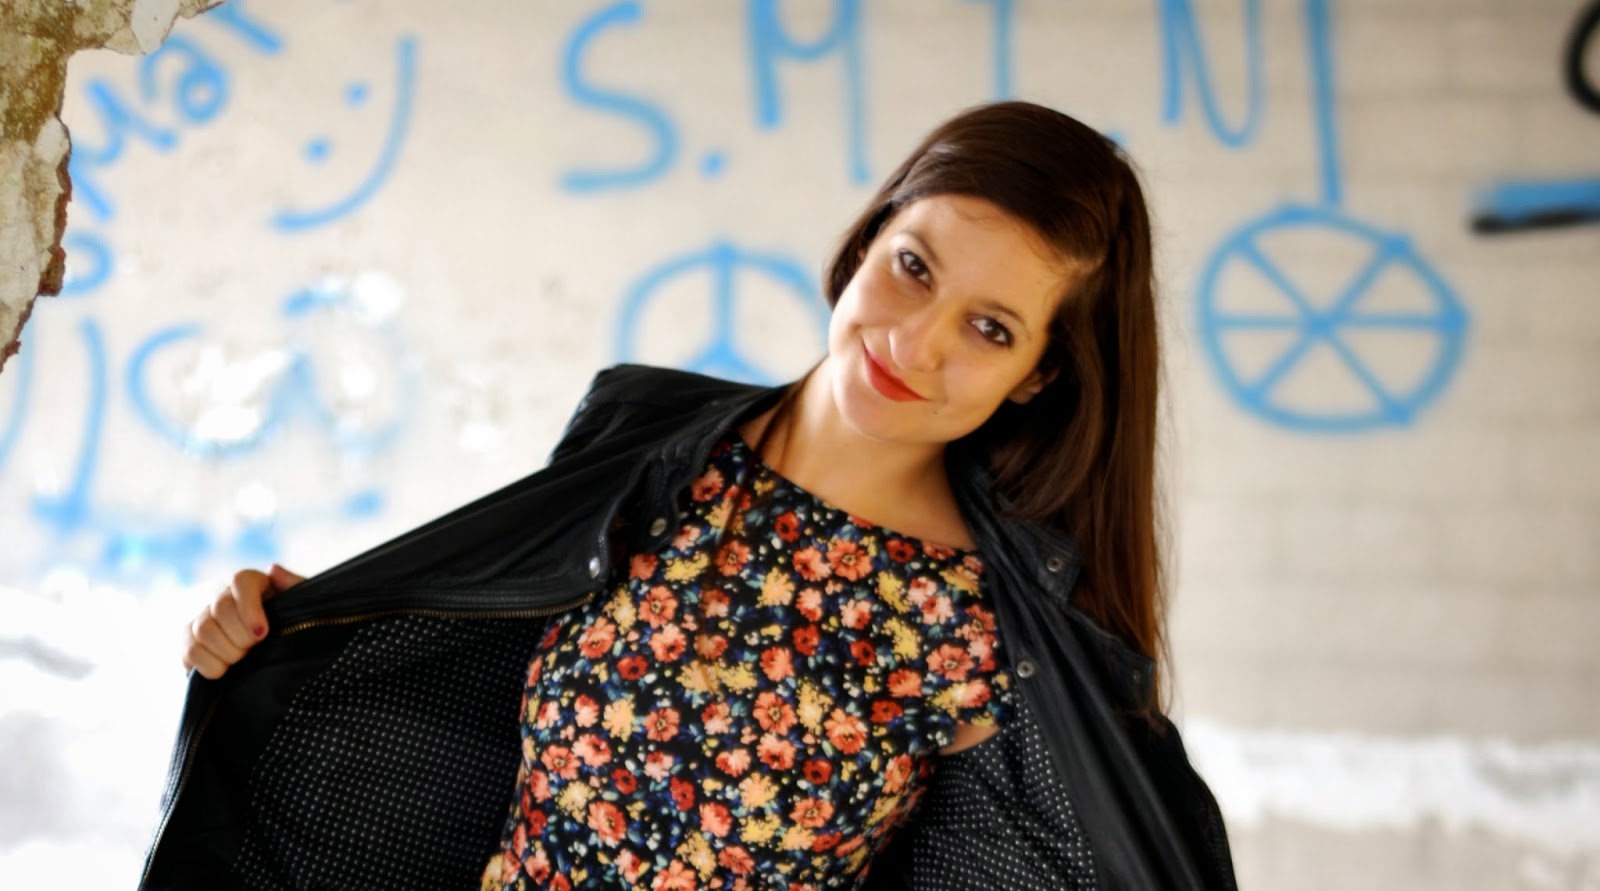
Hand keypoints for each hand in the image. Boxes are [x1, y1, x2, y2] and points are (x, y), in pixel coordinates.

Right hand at [181, 564, 303, 679]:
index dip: (248, 607)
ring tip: (245, 661)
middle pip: (220, 608)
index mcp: (255, 584)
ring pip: (203, 630)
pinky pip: (189, 651)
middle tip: (257, 649)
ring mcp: (204, 619)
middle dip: (241, 637)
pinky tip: (227, 670)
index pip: (241, 580)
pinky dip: (210, 666)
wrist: (283, 665)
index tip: (262, 633)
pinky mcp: (190, 643)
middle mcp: (225, 597)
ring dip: (228, 652)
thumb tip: (273, 569)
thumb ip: (296, 587)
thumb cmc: (299, 632)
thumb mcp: (308, 610)